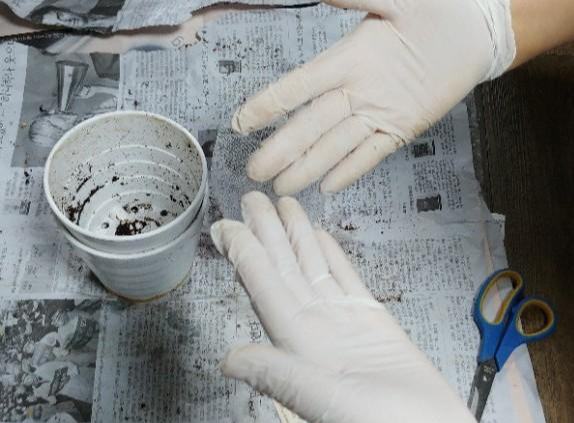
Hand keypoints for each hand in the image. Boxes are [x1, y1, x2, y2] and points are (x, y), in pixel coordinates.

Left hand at [211, 192, 474, 422]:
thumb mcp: (328, 401)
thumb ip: (281, 376)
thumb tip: (229, 360)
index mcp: (299, 345)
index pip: (264, 288)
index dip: (244, 255)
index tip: (226, 226)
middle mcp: (315, 329)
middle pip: (285, 270)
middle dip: (267, 233)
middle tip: (252, 198)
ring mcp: (343, 323)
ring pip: (313, 269)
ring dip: (296, 237)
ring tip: (283, 206)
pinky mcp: (373, 321)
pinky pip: (346, 280)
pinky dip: (333, 257)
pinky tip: (321, 237)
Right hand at [232, 0, 514, 194]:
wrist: (474, 30)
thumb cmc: (434, 6)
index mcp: (346, 59)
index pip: (298, 87)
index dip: (268, 105)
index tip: (241, 123)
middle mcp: (354, 91)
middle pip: (310, 125)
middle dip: (282, 149)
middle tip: (256, 172)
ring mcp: (376, 113)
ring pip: (335, 146)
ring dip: (309, 167)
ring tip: (282, 188)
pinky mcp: (401, 128)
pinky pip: (371, 154)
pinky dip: (350, 170)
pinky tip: (327, 187)